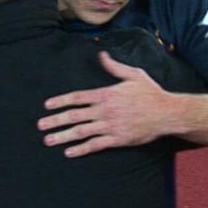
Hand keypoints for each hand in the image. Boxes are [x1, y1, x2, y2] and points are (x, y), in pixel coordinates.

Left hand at [38, 51, 173, 157]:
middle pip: (74, 115)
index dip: (61, 101)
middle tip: (40, 125)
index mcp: (107, 94)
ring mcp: (110, 126)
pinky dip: (81, 149)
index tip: (47, 106)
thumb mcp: (133, 74)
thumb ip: (114, 66)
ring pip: (81, 132)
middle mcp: (105, 110)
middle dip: (55, 120)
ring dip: (63, 136)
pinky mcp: (117, 139)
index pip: (78, 97)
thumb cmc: (151, 93)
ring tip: (48, 140)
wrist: (167, 113)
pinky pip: (95, 145)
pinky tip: (69, 152)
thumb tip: (101, 54)